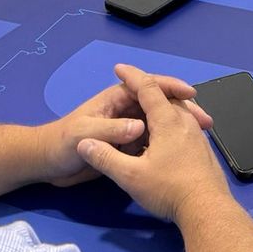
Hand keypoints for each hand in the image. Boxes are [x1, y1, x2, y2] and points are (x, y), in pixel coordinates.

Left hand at [42, 68, 209, 186]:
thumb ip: (111, 130)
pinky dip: (166, 148)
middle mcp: (124, 111)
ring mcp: (126, 130)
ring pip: (159, 126)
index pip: (147, 86)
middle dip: (183, 110)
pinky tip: (181, 158)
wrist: (47, 165)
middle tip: (205, 123)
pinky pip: (151, 144)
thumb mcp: (84, 135)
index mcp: (115, 99)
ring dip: (179, 131)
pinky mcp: (125, 148)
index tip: (192, 95)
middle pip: (159, 106)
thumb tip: (140, 127)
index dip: (171, 87)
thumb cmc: (61, 144)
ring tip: (201, 140)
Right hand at [77, 64, 231, 220]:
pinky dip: (170, 121)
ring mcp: (197, 135)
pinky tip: (164, 138)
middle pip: (166, 96)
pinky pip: (185, 125)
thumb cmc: (169, 189)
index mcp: (167, 120)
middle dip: (148, 88)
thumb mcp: (130, 176)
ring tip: (147, 110)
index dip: (132, 76)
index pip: (148, 88)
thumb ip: (105, 158)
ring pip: (178, 110)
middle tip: (131, 86)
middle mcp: (185, 122)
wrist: (207, 209)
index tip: (119, 67)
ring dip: (161, 105)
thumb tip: (84, 144)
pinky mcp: (203, 150)